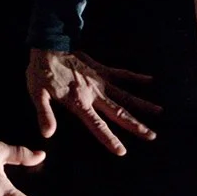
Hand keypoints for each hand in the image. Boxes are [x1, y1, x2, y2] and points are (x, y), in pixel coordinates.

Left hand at [26, 49, 159, 155]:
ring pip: (125, 95)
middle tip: (152, 136)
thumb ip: (45, 114)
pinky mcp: (100, 70)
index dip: (109, 138)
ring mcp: (99, 81)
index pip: (97, 125)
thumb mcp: (37, 93)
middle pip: (118, 113)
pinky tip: (150, 80)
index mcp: (79, 102)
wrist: (49, 44)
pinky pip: (121, 74)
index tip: (122, 151)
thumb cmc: (41, 71)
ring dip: (142, 104)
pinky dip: (135, 76)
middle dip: (135, 125)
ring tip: (159, 111)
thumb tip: (48, 134)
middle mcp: (94, 93)